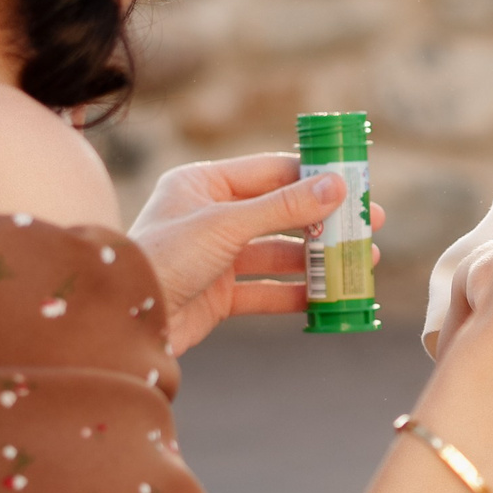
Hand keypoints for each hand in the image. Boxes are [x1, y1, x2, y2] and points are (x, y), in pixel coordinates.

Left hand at [130, 153, 387, 355]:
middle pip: (280, 214)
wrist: (122, 320)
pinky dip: (297, 293)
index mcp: (204, 184)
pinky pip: (266, 289)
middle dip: (325, 222)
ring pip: (278, 253)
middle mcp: (210, 216)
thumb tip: (337, 186)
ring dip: (318, 259)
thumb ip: (284, 207)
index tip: (356, 184)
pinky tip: (328, 296)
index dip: (316, 177)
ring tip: (360, 262)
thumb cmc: (163, 258)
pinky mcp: (219, 294)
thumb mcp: (226, 225)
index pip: (272, 171)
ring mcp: (216, 257)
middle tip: (370, 225)